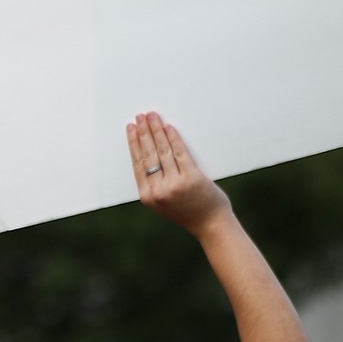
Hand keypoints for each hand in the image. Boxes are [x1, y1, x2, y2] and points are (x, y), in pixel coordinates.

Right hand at [128, 112, 232, 238]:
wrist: (211, 225)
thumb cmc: (188, 211)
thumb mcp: (162, 203)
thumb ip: (154, 184)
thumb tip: (149, 152)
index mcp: (148, 196)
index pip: (137, 163)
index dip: (133, 143)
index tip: (131, 128)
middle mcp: (159, 190)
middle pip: (148, 154)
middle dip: (143, 133)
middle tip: (140, 116)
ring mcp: (175, 184)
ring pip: (162, 151)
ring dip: (156, 131)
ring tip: (152, 117)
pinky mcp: (192, 178)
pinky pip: (180, 153)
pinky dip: (174, 138)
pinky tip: (169, 128)